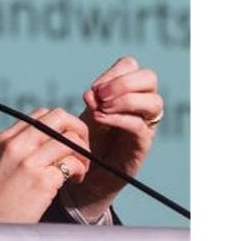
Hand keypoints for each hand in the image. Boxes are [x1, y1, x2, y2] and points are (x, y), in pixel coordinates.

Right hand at [0, 108, 91, 223]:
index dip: (62, 124)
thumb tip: (52, 139)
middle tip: (81, 150)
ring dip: (84, 153)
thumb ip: (20, 148)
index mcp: (4, 140)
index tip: (66, 141)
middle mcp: (16, 146)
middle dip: (79, 130)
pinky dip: (81, 171)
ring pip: (71, 139)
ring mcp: (28, 163)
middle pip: (60, 117)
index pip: (42, 114)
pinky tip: (74, 181)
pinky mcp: (42, 181)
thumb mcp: (0, 164)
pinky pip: (74, 163)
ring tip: (78, 170)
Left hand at [69, 56, 162, 215]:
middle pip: (149, 78)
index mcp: (127, 93)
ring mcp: (145, 125)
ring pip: (153, 102)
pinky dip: (120, 119)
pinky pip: (140, 127)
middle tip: (100, 96)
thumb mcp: (86, 115)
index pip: (131, 67)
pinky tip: (100, 120)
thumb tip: (92, 93)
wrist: (86, 174)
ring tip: (101, 108)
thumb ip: (92, 101)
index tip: (94, 88)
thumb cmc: (87, 140)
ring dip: (124, 100)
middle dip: (123, 83)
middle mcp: (141, 106)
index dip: (113, 73)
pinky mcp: (141, 145)